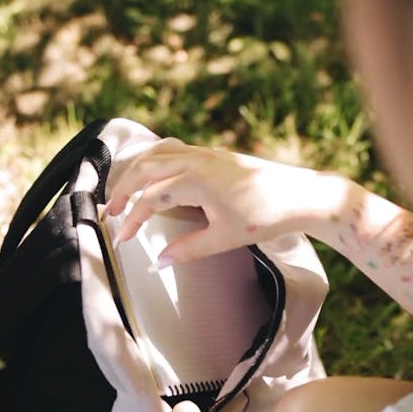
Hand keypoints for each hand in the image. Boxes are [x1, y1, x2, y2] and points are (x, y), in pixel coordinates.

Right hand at [106, 138, 325, 261]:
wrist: (301, 195)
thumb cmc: (267, 217)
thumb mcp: (225, 239)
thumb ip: (188, 250)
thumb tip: (159, 262)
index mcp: (195, 180)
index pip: (150, 199)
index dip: (132, 221)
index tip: (122, 239)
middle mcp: (196, 160)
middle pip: (144, 169)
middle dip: (122, 190)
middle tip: (111, 213)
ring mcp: (206, 153)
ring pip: (157, 154)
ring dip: (136, 171)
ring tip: (124, 191)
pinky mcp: (214, 154)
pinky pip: (174, 149)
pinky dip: (155, 160)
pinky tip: (153, 173)